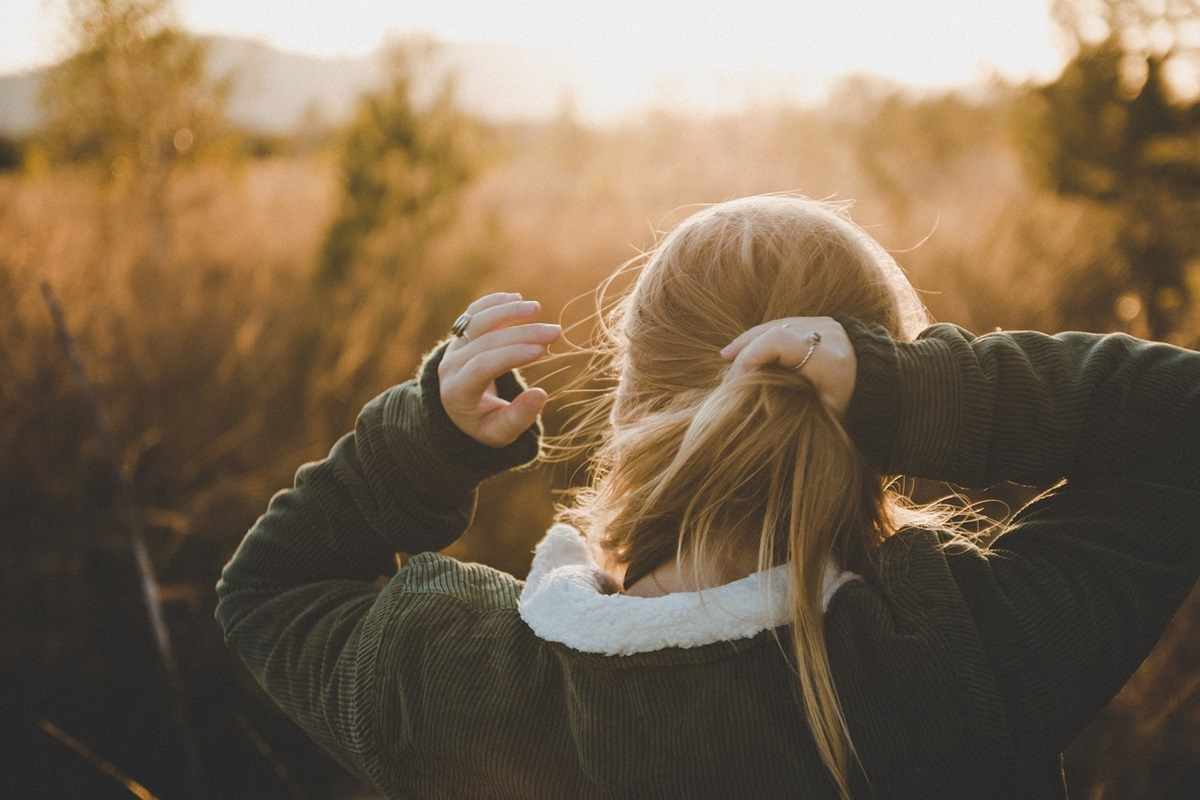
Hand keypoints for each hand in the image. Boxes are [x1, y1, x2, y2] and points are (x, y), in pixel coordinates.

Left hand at [438, 292, 561, 446]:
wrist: (460, 411)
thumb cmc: (485, 423)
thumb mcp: (501, 432)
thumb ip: (519, 417)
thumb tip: (541, 394)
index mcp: (456, 393)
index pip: (482, 367)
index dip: (511, 355)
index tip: (541, 350)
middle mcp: (450, 366)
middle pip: (484, 342)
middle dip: (521, 334)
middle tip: (555, 331)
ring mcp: (453, 347)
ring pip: (477, 322)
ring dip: (508, 312)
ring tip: (537, 309)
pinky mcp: (460, 335)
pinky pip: (474, 313)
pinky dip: (494, 303)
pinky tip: (516, 298)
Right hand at [719, 316, 856, 419]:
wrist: (885, 384)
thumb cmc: (854, 406)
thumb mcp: (827, 413)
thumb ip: (796, 407)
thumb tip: (758, 407)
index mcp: (829, 359)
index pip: (778, 341)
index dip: (751, 357)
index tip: (737, 381)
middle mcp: (826, 334)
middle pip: (774, 330)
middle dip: (745, 349)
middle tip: (727, 370)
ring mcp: (824, 324)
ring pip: (777, 325)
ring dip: (750, 341)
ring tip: (728, 356)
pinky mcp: (822, 323)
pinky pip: (785, 325)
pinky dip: (764, 337)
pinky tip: (747, 348)